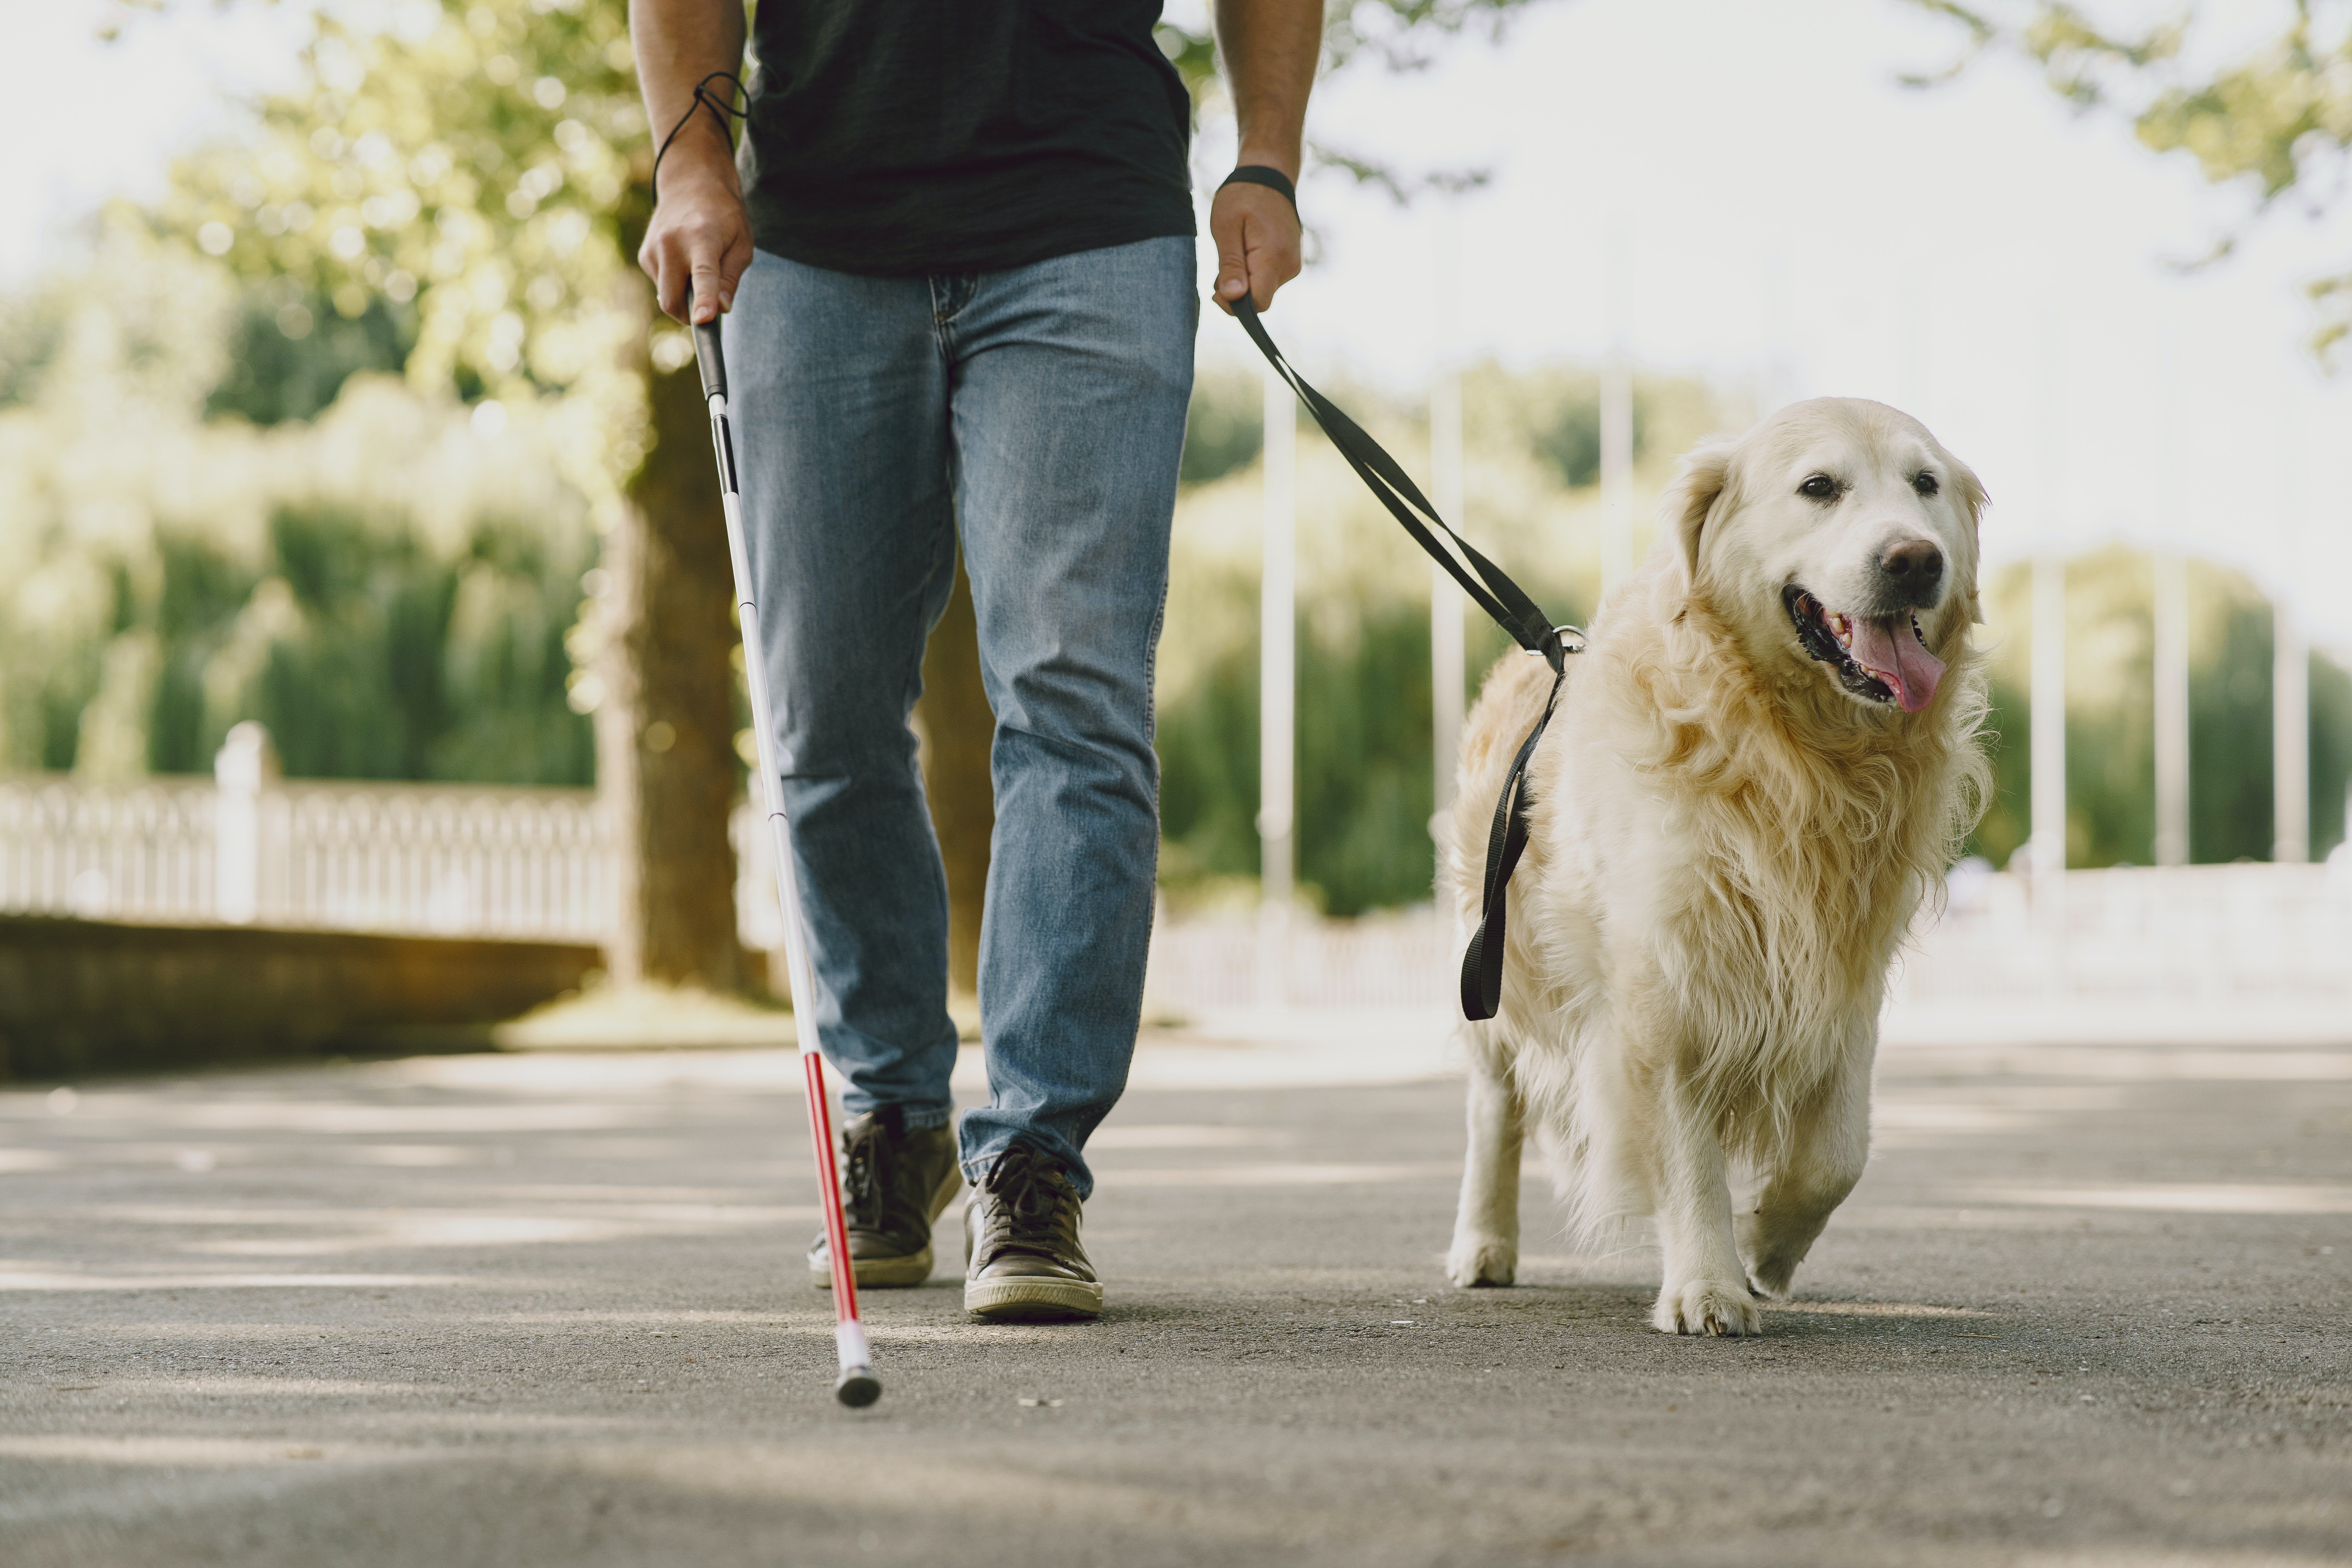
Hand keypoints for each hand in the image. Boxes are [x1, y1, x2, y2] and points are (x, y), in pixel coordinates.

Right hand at [637, 149, 751, 324]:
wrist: (691, 184)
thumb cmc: (724, 216)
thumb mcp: (742, 244)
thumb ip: (731, 278)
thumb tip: (722, 309)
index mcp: (702, 238)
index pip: (703, 276)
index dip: (704, 301)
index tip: (703, 320)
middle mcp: (671, 243)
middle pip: (673, 300)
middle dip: (690, 316)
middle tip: (709, 311)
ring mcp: (653, 249)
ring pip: (666, 297)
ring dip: (684, 297)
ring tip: (699, 270)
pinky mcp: (644, 255)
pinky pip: (661, 286)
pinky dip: (675, 285)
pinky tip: (685, 263)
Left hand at [1210, 180, 1301, 313]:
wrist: (1268, 176)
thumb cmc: (1242, 197)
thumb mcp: (1226, 228)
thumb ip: (1230, 265)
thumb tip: (1233, 297)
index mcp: (1274, 257)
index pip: (1258, 303)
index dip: (1235, 305)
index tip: (1216, 289)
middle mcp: (1290, 266)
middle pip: (1260, 298)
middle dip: (1238, 290)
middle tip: (1224, 261)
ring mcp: (1293, 264)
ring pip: (1263, 289)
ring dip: (1245, 279)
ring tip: (1237, 249)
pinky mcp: (1292, 261)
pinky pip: (1269, 278)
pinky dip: (1254, 272)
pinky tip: (1247, 249)